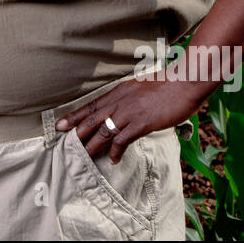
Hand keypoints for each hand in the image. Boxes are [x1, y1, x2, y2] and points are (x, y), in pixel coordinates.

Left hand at [55, 76, 207, 163]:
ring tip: (84, 157)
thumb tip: (119, 110)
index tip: (59, 125)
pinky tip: (113, 160)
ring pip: (104, 131)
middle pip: (92, 119)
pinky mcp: (142, 123)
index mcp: (118, 92)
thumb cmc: (166, 85)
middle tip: (63, 144)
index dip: (74, 116)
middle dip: (77, 132)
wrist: (184, 82)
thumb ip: (127, 98)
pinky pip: (123, 139)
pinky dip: (116, 151)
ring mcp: (130, 112)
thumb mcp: (139, 88)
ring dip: (93, 145)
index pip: (91, 105)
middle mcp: (120, 101)